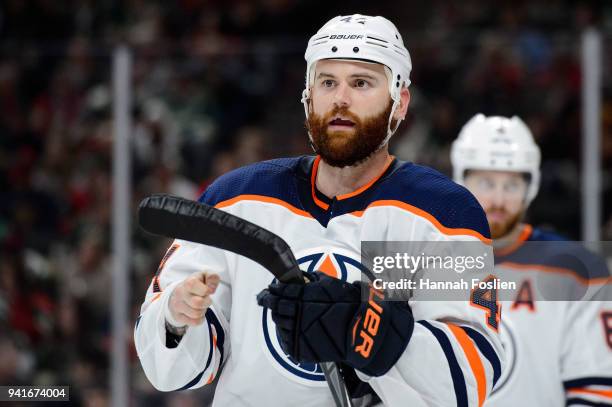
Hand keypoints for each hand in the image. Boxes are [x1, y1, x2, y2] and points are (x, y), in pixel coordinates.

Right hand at [167, 271, 219, 327]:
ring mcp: (178, 306)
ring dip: (203, 311)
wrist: (178, 292)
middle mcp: (180, 293)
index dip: (208, 291)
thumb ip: (212, 277)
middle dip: (206, 302)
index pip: (202, 290)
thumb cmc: (195, 284)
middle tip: (205, 299)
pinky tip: (197, 312)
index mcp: (188, 282)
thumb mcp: (205, 275)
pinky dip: (200, 319)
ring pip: (196, 314)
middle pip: (198, 303)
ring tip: (200, 305)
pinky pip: (194, 322)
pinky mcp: (178, 316)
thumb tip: (211, 289)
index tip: (207, 290)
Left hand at [257, 271, 413, 376]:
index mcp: (303, 296)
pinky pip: (286, 340)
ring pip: (279, 323)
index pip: (279, 291)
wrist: (362, 332)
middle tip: (267, 299)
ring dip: (278, 317)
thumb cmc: (351, 306)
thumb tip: (306, 277)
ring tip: (280, 314)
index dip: (271, 290)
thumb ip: (316, 280)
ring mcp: (298, 332)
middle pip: (276, 307)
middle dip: (270, 302)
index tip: (268, 290)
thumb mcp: (334, 285)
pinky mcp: (301, 348)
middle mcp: (297, 313)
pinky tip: (288, 330)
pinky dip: (285, 334)